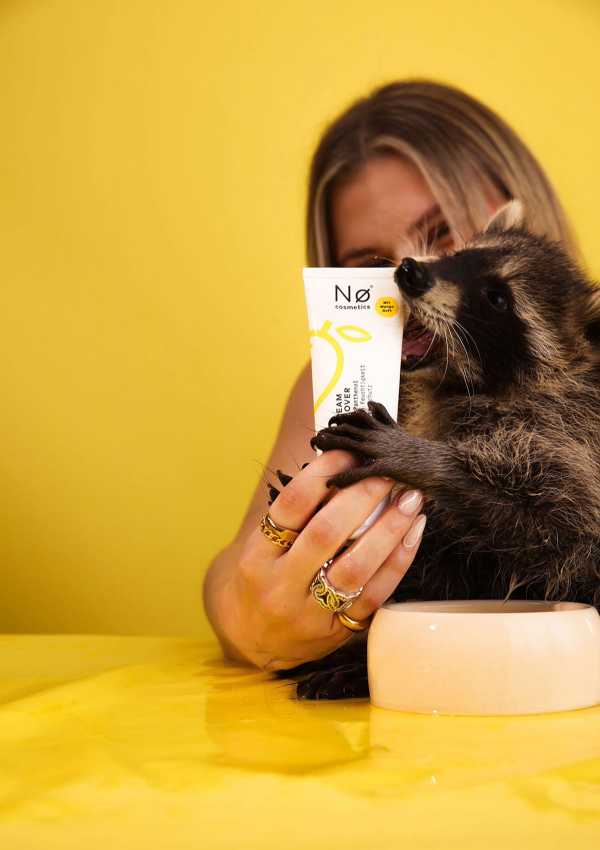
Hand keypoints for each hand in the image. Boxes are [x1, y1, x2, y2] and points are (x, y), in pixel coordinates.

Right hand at [217, 450, 425, 670]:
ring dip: (389, 528)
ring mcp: (309, 612)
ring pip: (355, 566)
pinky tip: (413, 533)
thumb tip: (345, 468)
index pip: (291, 505)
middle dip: (362, 497)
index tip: (350, 454)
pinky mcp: (338, 630)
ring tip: (410, 499)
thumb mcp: (264, 546)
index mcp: (257, 556)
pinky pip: (375, 594)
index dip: (323, 473)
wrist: (253, 639)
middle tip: (388, 472)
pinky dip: (398, 560)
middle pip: (326, 533)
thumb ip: (298, 515)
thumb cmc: (265, 579)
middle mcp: (280, 585)